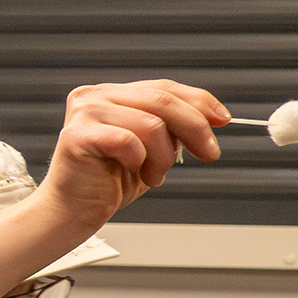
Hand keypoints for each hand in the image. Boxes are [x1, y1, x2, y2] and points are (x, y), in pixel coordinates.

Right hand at [39, 78, 225, 225]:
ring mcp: (84, 112)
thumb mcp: (152, 148)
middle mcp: (95, 96)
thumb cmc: (109, 180)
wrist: (75, 210)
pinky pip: (128, 142)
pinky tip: (132, 172)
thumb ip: (171, 127)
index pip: (164, 87)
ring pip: (151, 124)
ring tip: (153, 175)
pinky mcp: (77, 134)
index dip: (199, 101)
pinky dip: (139, 161)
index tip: (222, 120)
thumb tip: (212, 117)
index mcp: (112, 94)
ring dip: (163, 157)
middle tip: (208, 154)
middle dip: (195, 128)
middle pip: (162, 100)